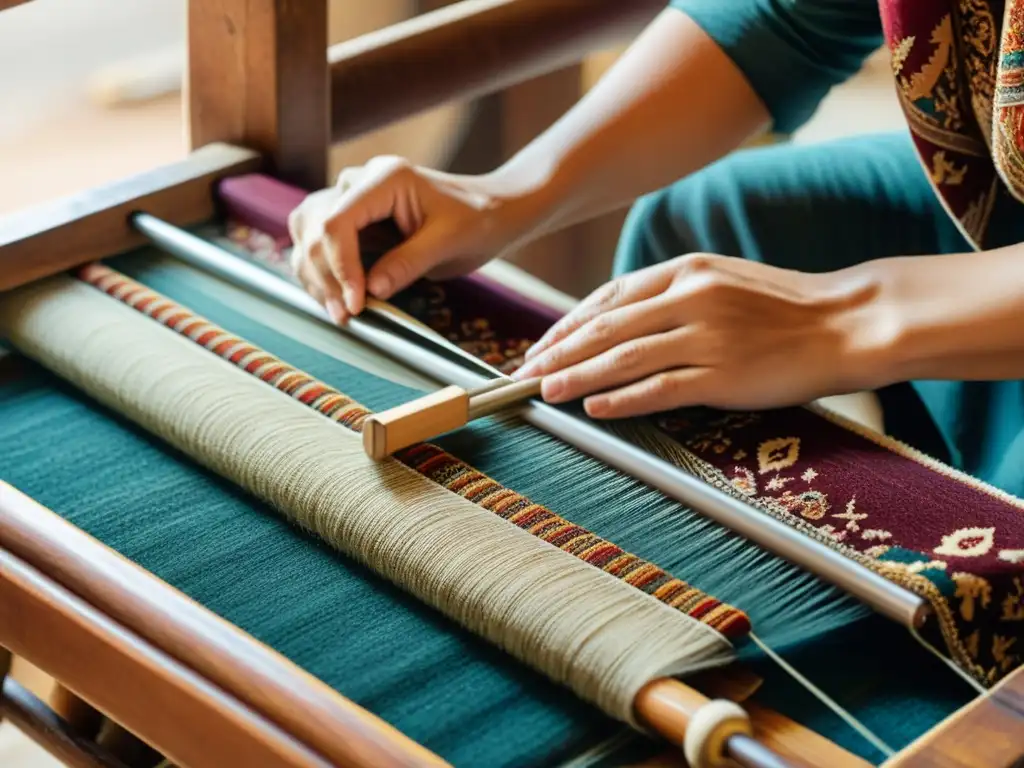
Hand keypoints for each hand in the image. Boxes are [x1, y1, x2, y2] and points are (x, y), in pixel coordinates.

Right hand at [288, 156, 532, 322]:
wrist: (488, 212)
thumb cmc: (476, 221)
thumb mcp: (449, 243)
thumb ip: (409, 263)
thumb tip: (371, 291)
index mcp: (386, 178)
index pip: (337, 219)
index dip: (340, 265)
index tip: (356, 303)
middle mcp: (361, 181)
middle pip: (314, 226)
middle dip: (324, 275)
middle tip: (346, 315)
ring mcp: (353, 197)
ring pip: (308, 233)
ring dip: (315, 275)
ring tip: (338, 312)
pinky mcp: (352, 218)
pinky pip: (318, 242)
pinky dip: (321, 273)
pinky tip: (335, 300)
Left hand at [514, 253, 884, 417]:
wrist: (847, 323)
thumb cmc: (785, 307)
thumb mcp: (724, 281)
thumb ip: (674, 294)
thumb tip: (621, 318)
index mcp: (687, 270)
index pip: (610, 297)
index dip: (569, 322)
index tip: (543, 343)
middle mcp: (691, 297)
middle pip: (606, 327)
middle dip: (559, 351)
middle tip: (525, 371)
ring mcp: (707, 336)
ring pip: (623, 358)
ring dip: (577, 376)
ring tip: (544, 390)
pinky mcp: (724, 375)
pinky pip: (659, 389)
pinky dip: (620, 400)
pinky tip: (593, 409)